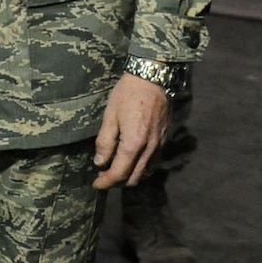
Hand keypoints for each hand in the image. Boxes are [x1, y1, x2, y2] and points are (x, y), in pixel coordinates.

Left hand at [92, 73, 171, 189]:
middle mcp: (150, 148)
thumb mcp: (110, 115)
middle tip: (103, 176)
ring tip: (116, 169)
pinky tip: (131, 160)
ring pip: (145, 173)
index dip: (105, 183)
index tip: (96, 184)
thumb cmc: (129, 93)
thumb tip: (100, 163)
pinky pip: (153, 163)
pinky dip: (141, 168)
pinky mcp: (165, 140)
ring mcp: (160, 145)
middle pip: (133, 179)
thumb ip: (105, 142)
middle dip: (117, 182)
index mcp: (134, 143)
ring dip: (130, 176)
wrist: (154, 77)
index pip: (119, 174)